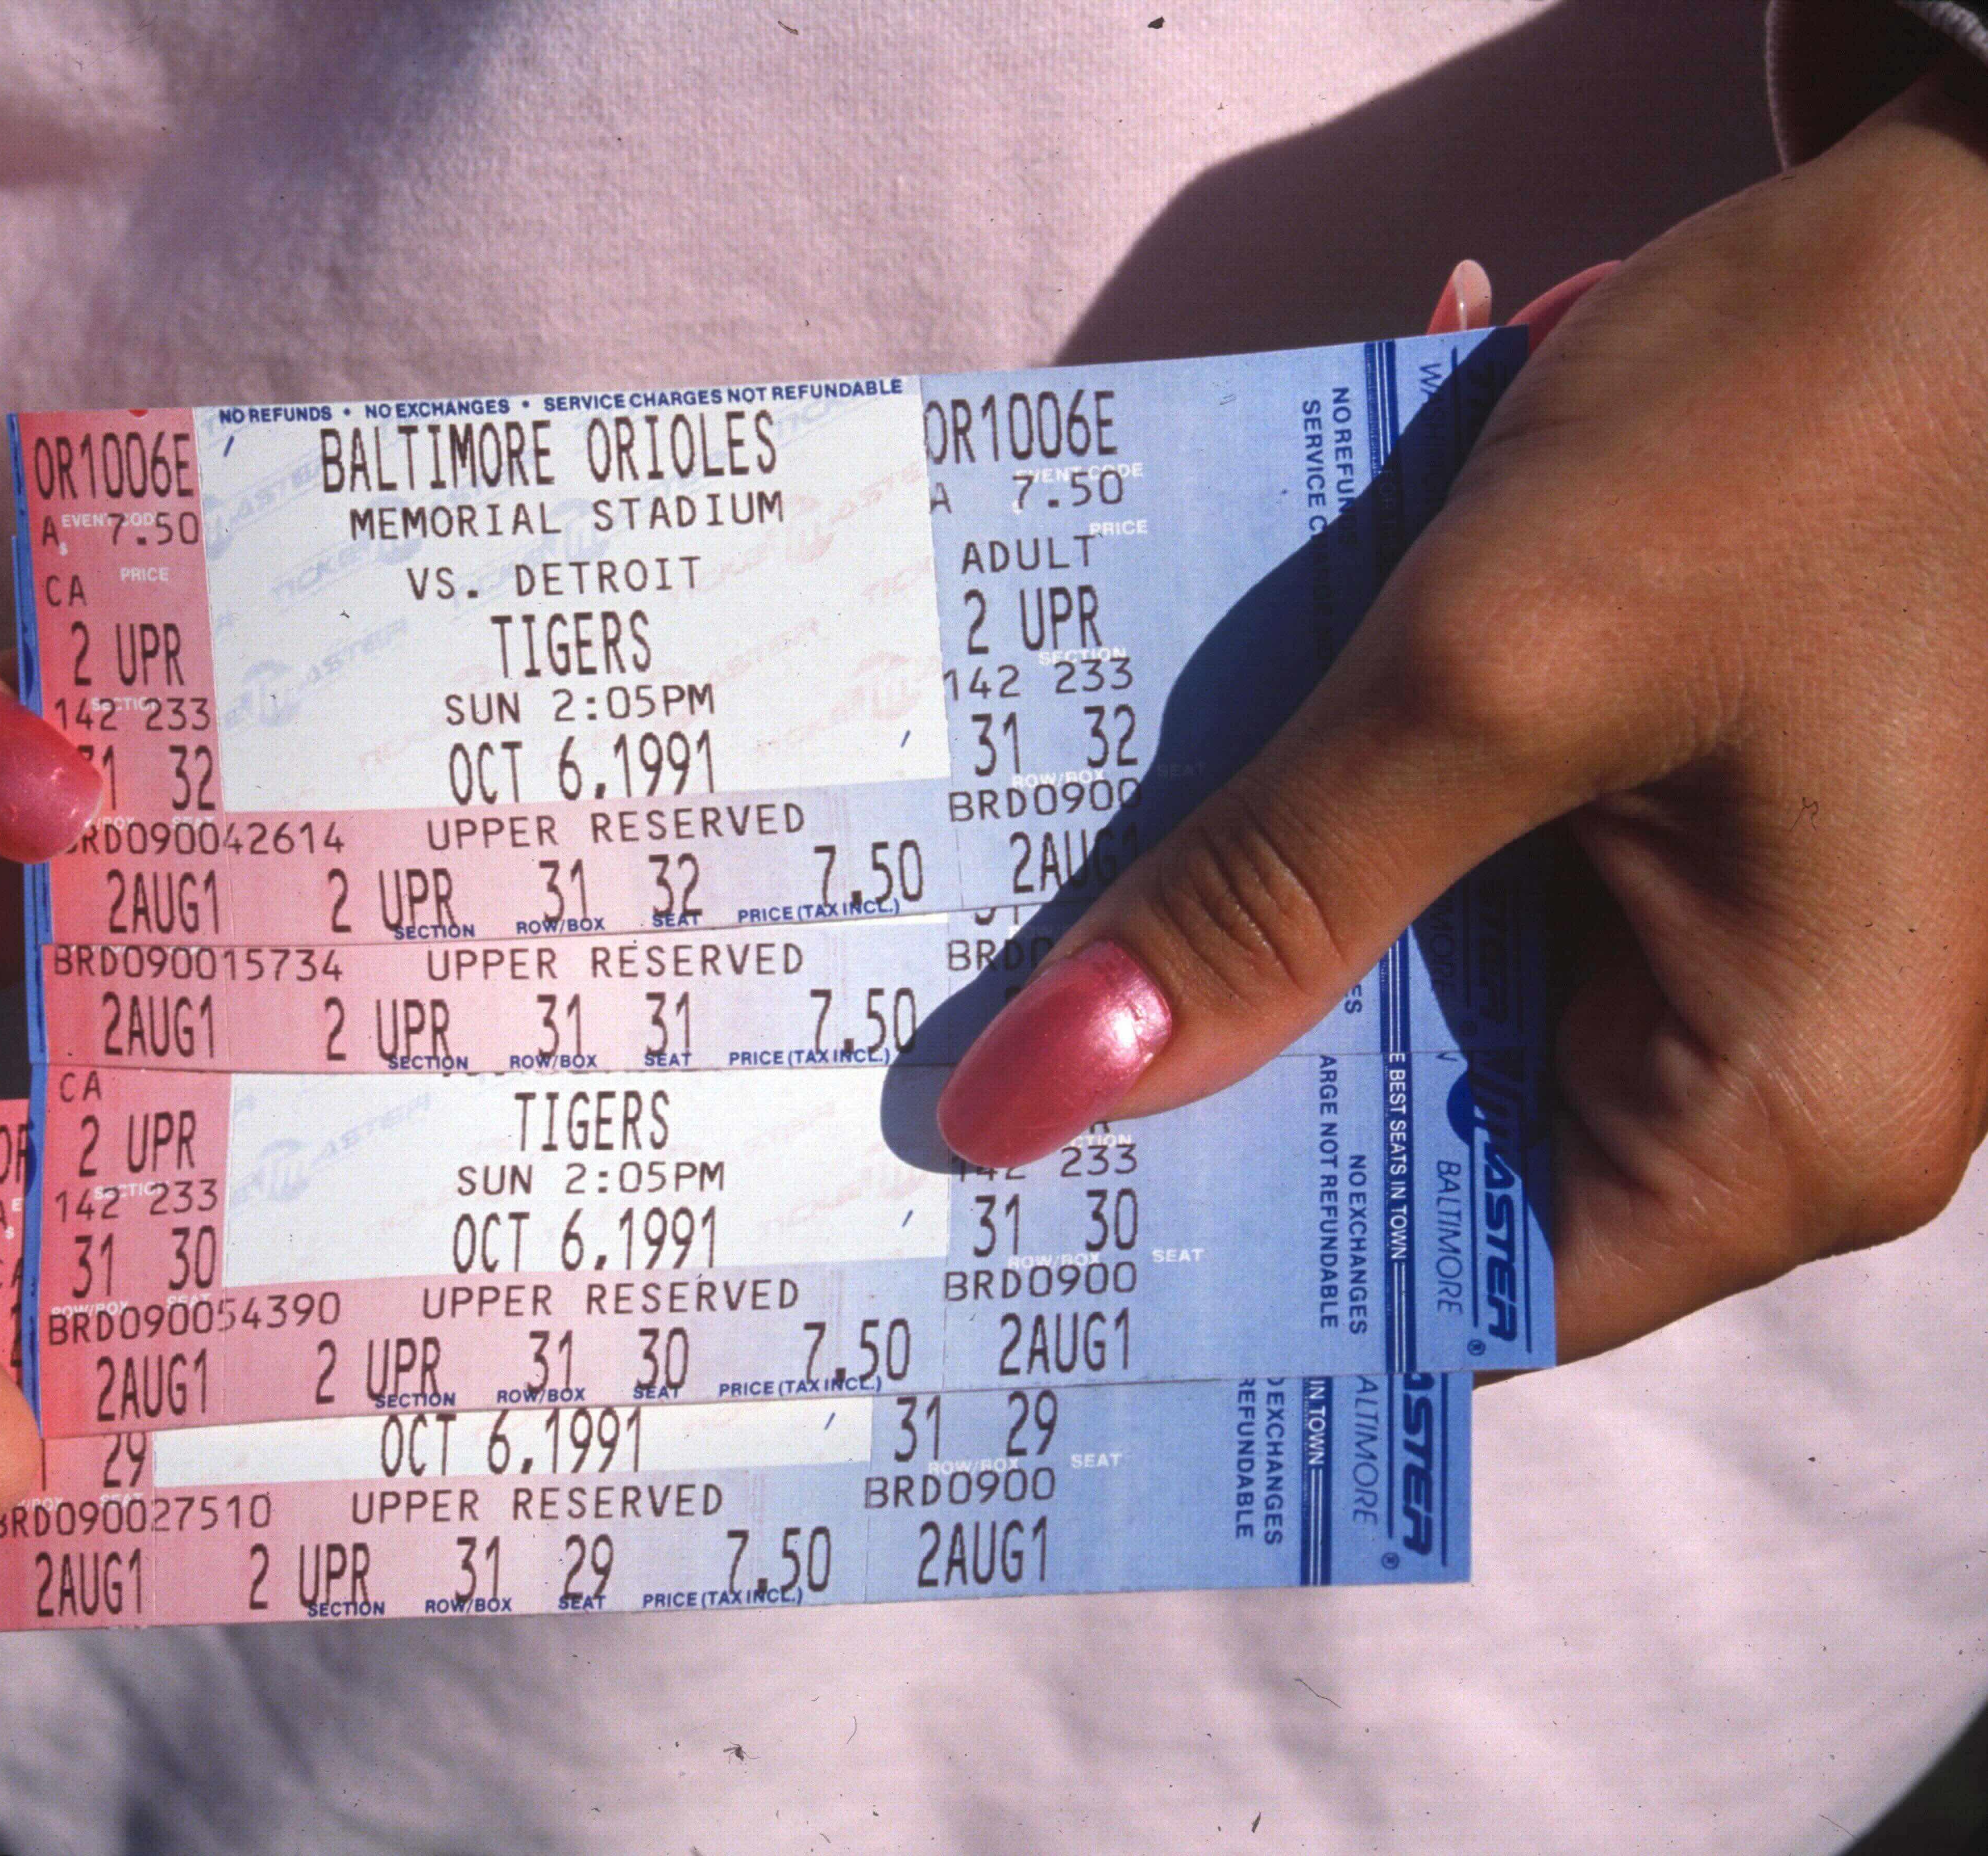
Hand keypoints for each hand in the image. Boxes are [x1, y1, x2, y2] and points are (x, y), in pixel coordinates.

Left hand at [936, 58, 1987, 1360]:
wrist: (1962, 219)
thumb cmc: (1806, 429)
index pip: (1449, 1295)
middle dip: (1209, 1065)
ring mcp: (1721, 952)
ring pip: (1414, 1002)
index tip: (1023, 1201)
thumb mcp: (1488, 677)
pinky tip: (1210, 738)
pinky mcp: (1669, 839)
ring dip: (1251, 918)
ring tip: (1043, 882)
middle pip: (1411, 1145)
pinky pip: (1462, 878)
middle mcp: (1763, 1073)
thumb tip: (1026, 1098)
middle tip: (977, 1031)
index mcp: (1779, 1120)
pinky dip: (1339, 812)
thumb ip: (1264, 900)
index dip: (1226, 1259)